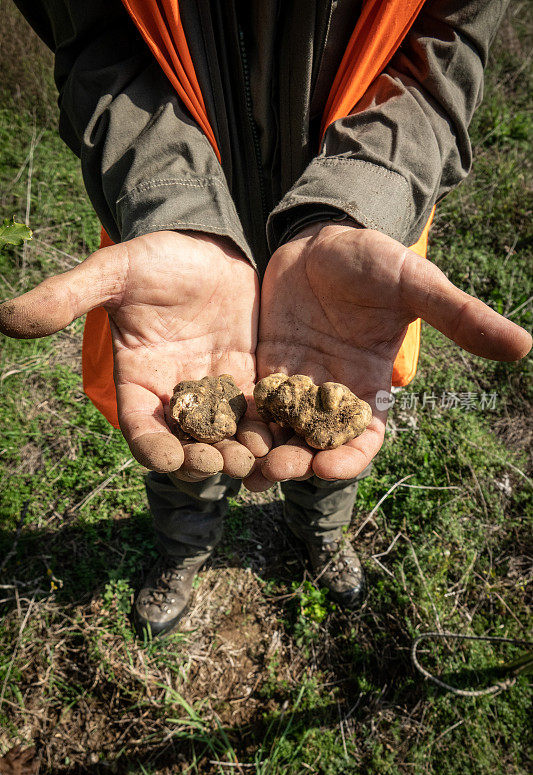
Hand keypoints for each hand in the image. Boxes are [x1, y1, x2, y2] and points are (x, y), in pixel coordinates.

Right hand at [0, 230, 270, 477]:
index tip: (170, 458)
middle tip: (223, 464)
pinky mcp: (250, 383)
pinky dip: (269, 432)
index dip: (152, 447)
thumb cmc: (155, 258)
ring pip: (227, 439)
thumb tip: (4, 318)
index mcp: (139, 384)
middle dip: (204, 459)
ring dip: (241, 454)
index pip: (142, 430)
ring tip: (258, 460)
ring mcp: (216, 395)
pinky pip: (260, 417)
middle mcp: (177, 399)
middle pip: (187, 445)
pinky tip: (285, 439)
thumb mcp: (112, 273)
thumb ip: (66, 297)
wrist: (205, 244)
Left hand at [256, 223, 531, 482]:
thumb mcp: (415, 285)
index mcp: (370, 388)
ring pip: (280, 432)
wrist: (323, 236)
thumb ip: (459, 317)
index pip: (366, 440)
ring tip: (240, 464)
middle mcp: (332, 396)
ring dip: (263, 450)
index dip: (351, 458)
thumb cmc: (374, 260)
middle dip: (297, 462)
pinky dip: (239, 420)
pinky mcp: (264, 369)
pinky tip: (217, 430)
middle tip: (275, 470)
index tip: (331, 468)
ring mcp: (295, 384)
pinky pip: (252, 404)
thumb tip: (524, 345)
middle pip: (316, 446)